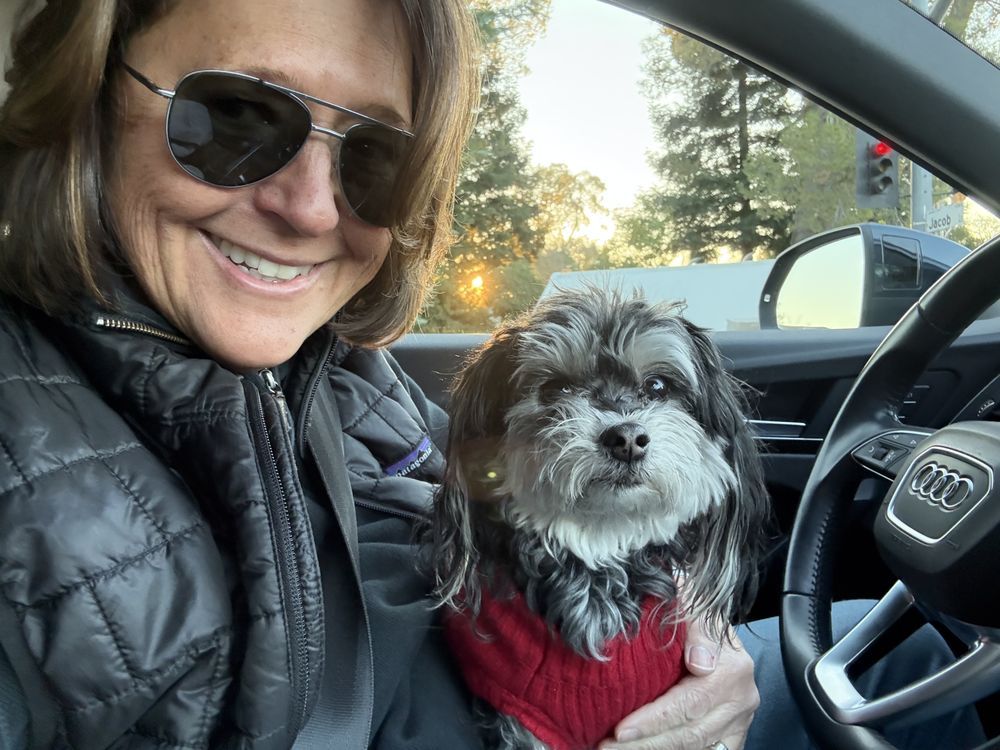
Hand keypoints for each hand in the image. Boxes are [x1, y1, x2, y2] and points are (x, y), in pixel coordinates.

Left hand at [598, 618, 758, 749]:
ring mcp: (738, 720)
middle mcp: (740, 700)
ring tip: (617, 749)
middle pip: (689, 734)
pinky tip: (644, 747)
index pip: (689, 704)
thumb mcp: (690, 601)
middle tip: (606, 746)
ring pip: (695, 747)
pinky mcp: (731, 734)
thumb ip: (698, 628)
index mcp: (733, 669)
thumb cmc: (689, 607)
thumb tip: (700, 663)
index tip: (620, 730)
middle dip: (645, 744)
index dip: (652, 721)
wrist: (706, 616)